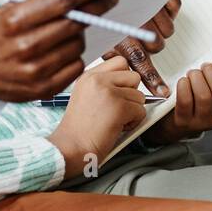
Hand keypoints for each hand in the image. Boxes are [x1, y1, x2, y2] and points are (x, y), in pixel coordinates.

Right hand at [0, 0, 118, 108]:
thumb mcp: (9, 8)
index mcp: (15, 20)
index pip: (63, 0)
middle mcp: (26, 46)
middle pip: (76, 22)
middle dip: (97, 7)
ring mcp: (36, 70)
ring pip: (79, 44)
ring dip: (80, 34)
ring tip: (66, 32)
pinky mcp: (44, 89)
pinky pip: (77, 66)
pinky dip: (75, 55)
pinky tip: (61, 51)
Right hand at [47, 56, 147, 178]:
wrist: (70, 148)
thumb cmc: (77, 131)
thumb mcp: (84, 97)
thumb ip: (103, 86)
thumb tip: (128, 84)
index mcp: (88, 76)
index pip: (119, 62)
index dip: (124, 78)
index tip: (121, 92)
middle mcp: (97, 79)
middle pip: (133, 76)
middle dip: (131, 93)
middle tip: (118, 108)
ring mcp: (109, 92)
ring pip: (140, 96)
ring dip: (133, 111)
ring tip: (115, 121)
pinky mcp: (119, 107)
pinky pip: (141, 111)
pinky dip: (134, 123)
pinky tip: (117, 128)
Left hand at [101, 0, 181, 97]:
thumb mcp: (95, 25)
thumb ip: (110, 47)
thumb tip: (121, 66)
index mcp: (117, 31)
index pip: (139, 62)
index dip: (152, 79)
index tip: (163, 92)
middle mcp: (134, 19)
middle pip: (157, 46)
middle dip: (152, 44)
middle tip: (141, 33)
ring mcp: (148, 4)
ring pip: (168, 30)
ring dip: (160, 27)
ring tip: (145, 17)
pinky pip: (174, 9)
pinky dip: (167, 9)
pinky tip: (153, 4)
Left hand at [141, 49, 211, 144]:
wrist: (179, 120)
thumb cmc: (205, 95)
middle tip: (205, 66)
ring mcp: (202, 122)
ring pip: (203, 96)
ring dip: (196, 77)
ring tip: (193, 73)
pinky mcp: (184, 121)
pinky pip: (185, 100)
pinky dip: (184, 85)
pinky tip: (184, 81)